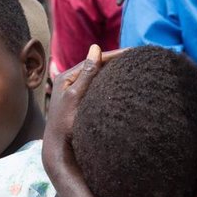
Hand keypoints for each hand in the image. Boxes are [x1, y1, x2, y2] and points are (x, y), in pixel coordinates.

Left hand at [43, 45, 123, 174]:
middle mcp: (70, 83)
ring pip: (99, 78)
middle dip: (116, 63)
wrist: (59, 149)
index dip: (114, 56)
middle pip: (97, 68)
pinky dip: (110, 86)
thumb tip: (95, 47)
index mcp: (66, 78)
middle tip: (137, 58)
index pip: (94, 60)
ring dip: (114, 74)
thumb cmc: (64, 124)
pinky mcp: (82, 104)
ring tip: (134, 69)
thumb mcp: (76, 96)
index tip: (133, 52)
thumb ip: (87, 73)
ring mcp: (76, 94)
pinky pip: (99, 89)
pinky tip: (123, 86)